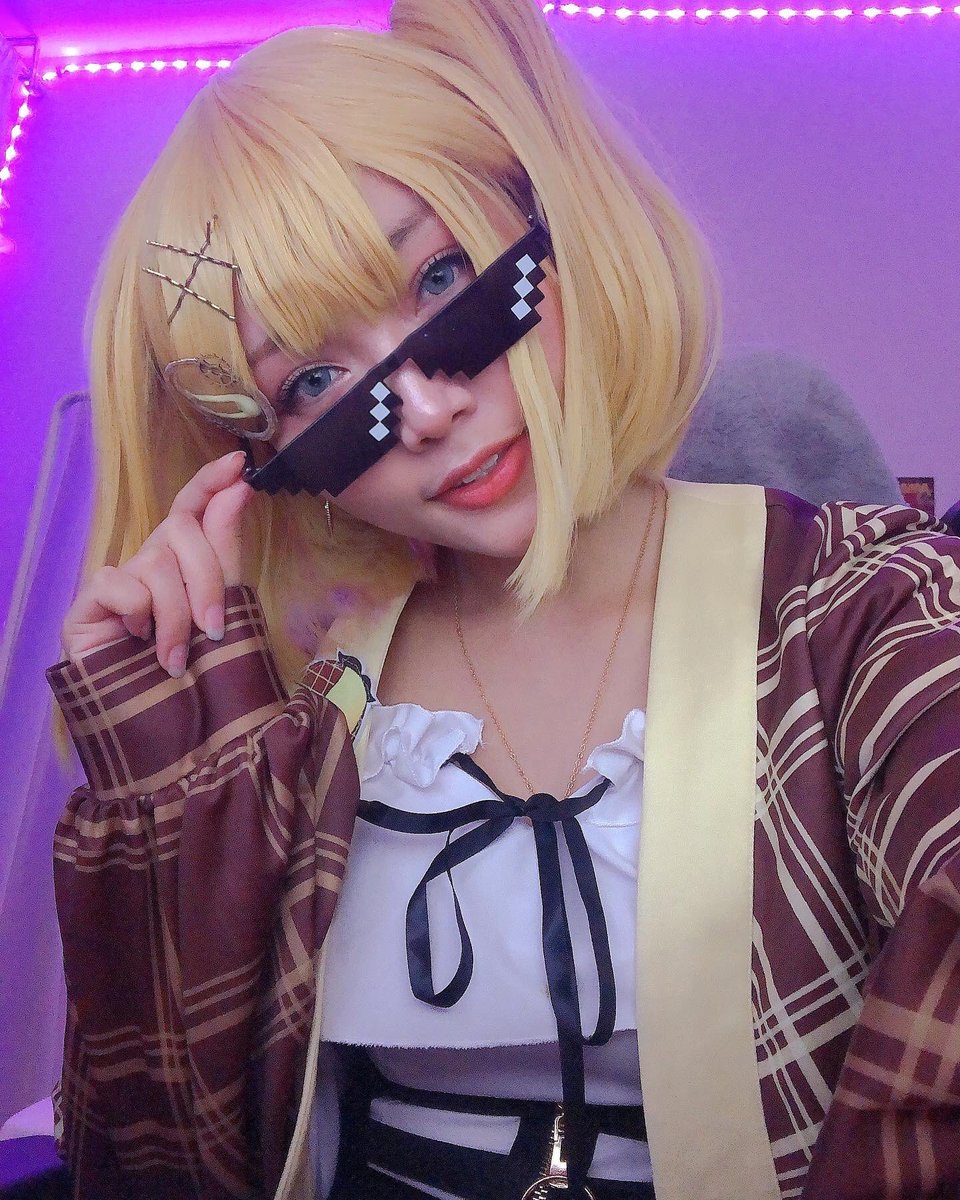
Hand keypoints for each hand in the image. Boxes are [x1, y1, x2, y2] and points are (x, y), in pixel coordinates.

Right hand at [62, 451, 254, 675]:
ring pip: (156, 563)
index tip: (236, 465)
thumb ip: (226, 547)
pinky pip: (120, 584)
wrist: (159, 725)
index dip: (210, 482)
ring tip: (177, 657)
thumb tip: (240, 486)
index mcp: (184, 560)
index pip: (192, 506)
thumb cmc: (195, 670)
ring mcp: (118, 580)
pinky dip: (138, 614)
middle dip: (207, 580)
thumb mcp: (222, 605)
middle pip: (181, 531)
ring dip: (176, 615)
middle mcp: (150, 562)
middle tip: (215, 630)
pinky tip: (136, 641)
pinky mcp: (88, 602)